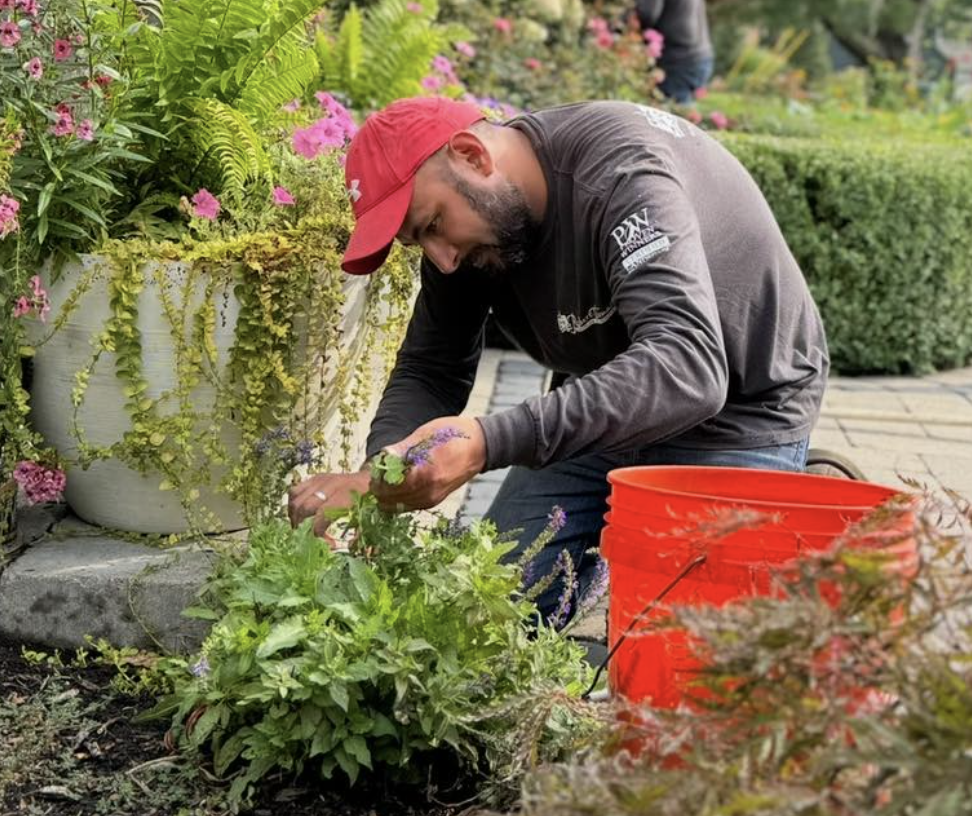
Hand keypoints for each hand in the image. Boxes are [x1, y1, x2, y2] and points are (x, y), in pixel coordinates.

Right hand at [288, 470, 370, 538]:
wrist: (374, 476)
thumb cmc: (374, 500)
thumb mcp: (372, 517)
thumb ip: (361, 534)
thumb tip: (349, 549)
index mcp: (347, 494)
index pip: (321, 515)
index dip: (318, 533)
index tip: (328, 545)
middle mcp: (331, 484)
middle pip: (305, 508)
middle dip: (303, 528)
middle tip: (310, 541)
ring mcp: (320, 480)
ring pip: (296, 501)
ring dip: (295, 519)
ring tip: (303, 532)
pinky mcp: (315, 478)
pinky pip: (294, 492)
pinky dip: (292, 507)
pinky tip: (299, 518)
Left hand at [371, 416, 485, 511]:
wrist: (480, 447)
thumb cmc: (454, 435)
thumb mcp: (425, 435)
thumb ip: (402, 449)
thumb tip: (383, 457)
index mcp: (425, 474)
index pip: (388, 486)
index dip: (378, 478)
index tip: (376, 467)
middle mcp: (429, 492)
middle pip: (390, 500)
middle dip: (379, 489)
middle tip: (378, 474)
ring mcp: (432, 499)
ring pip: (397, 506)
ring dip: (387, 495)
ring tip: (386, 479)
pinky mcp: (435, 500)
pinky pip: (409, 505)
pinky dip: (398, 498)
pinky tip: (397, 485)